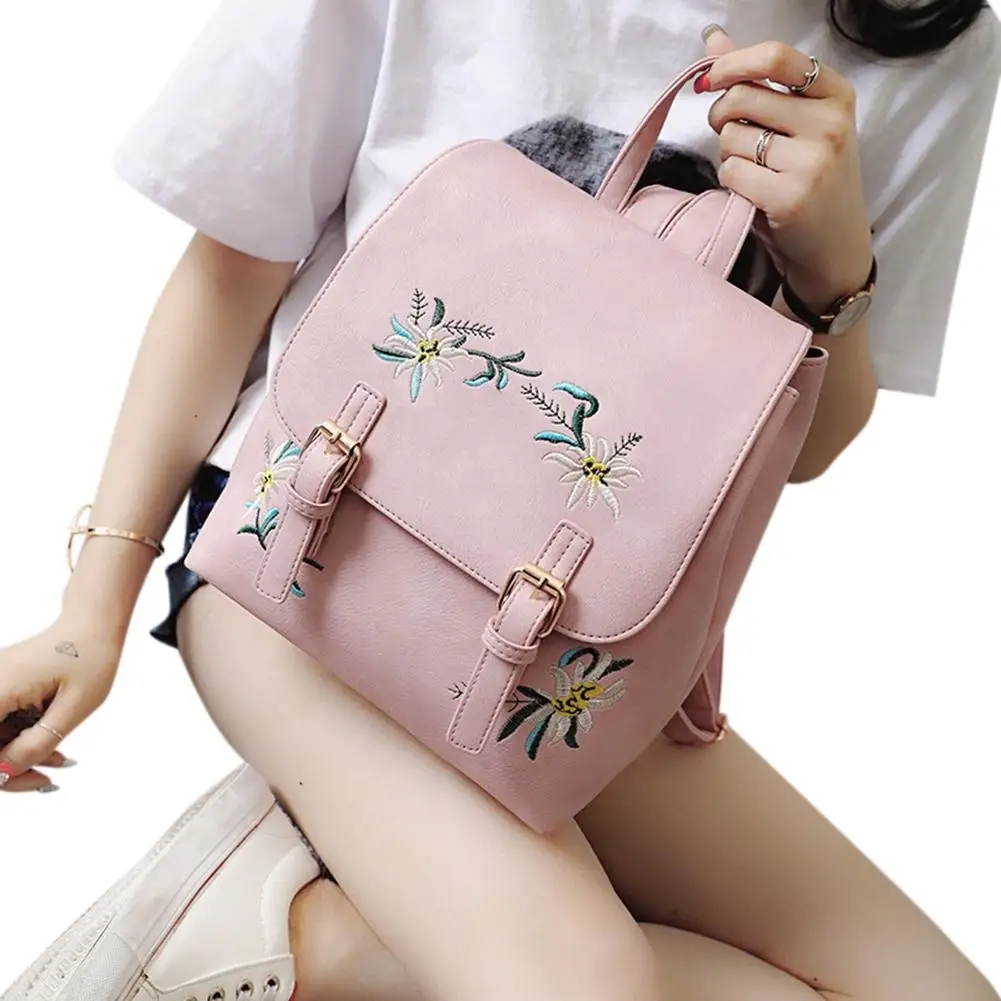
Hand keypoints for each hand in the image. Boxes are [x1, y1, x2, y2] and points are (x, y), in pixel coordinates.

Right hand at [0, 613, 121, 791]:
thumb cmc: (90, 656)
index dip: (2, 773)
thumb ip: (36, 745)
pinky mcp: (0, 687)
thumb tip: (4, 775)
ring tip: (59, 761)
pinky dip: (24, 738)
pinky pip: (2, 723)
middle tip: (47, 780)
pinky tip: (52, 746)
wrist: (95, 624)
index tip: (36, 782)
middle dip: (13, 767)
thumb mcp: (72, 708)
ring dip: (21, 755)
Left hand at [699, 28, 872, 308]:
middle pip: (742, 98)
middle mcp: (829, 124)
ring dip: (728, 155)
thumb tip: (713, 40)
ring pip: (731, 138)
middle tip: (733, 137)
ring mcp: (812, 161)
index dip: (732, 63)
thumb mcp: (798, 125)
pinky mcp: (789, 197)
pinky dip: (731, 184)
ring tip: (756, 172)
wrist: (834, 248)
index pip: (776, 57)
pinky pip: (731, 173)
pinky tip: (754, 194)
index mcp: (835, 95)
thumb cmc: (810, 182)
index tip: (711, 78)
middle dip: (721, 116)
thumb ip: (758, 80)